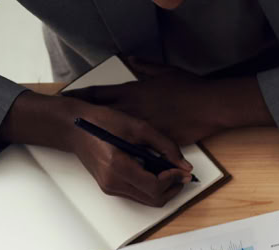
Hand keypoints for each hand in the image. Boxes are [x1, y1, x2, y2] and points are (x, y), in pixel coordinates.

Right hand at [0, 92, 189, 205]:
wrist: (74, 127)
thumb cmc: (102, 122)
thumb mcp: (138, 127)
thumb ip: (165, 146)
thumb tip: (185, 166)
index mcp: (117, 167)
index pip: (154, 186)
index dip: (173, 180)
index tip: (183, 170)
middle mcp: (113, 182)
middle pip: (154, 199)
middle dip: (173, 188)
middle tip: (181, 175)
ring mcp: (110, 188)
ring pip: (147, 200)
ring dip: (163, 190)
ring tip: (170, 173)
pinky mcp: (110, 187)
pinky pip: (138, 195)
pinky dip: (151, 188)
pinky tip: (155, 172)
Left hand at [65, 59, 264, 144]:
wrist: (209, 106)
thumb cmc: (189, 88)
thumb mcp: (164, 71)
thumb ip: (144, 66)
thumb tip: (132, 60)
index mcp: (132, 92)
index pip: (98, 93)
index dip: (81, 96)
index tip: (69, 99)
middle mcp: (132, 110)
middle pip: (101, 117)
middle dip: (86, 121)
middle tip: (74, 125)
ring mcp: (143, 128)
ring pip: (118, 137)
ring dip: (107, 142)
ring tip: (96, 147)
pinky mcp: (156, 142)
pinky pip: (140, 151)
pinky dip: (132, 154)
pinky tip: (125, 159)